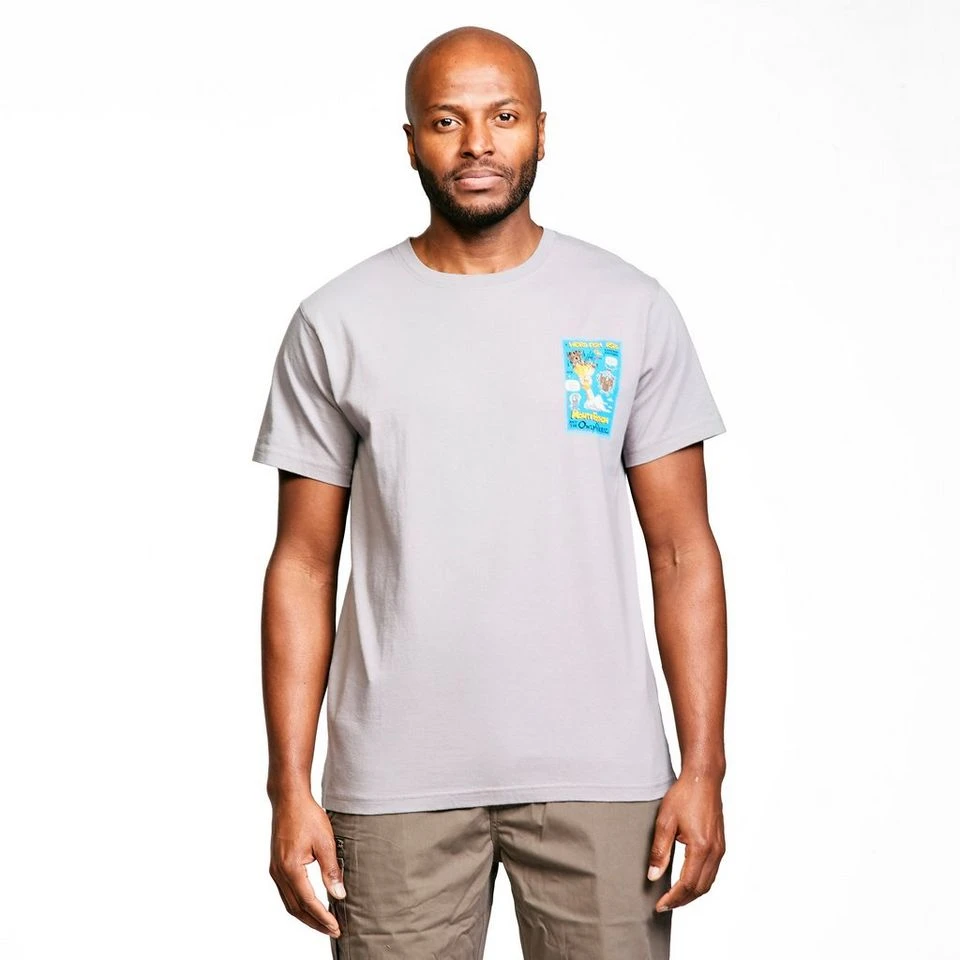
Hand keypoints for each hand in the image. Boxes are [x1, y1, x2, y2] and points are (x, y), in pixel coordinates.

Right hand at [268, 793, 345, 938]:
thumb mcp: (325, 841)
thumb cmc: (307, 816)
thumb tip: (339, 895)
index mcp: (290, 868)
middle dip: (314, 922)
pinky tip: (310, 905)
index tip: (336, 926)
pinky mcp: (276, 865)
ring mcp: (275, 870)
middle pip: (296, 908)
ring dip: (306, 916)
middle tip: (333, 930)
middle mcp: (279, 873)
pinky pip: (286, 893)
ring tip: (323, 923)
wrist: (288, 799)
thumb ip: (331, 870)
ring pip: (289, 903)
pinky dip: (298, 904)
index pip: (308, 902)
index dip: (322, 917)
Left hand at [646, 770, 725, 912]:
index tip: (659, 905)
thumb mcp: (665, 821)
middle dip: (682, 900)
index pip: (687, 884)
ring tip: (673, 897)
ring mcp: (720, 849)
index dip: (673, 898)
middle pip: (700, 889)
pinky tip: (687, 882)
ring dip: (692, 894)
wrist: (704, 779)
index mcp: (701, 848)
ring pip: (708, 883)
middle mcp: (714, 852)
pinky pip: (712, 872)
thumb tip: (653, 876)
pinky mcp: (720, 845)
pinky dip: (699, 882)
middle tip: (664, 905)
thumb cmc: (684, 795)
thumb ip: (660, 851)